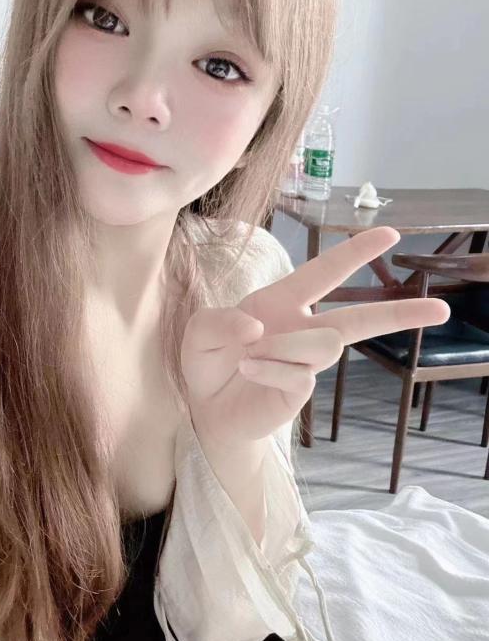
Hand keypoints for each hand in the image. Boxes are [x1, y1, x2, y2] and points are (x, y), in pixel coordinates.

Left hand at [181, 226, 450, 447]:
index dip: (354, 252)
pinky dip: (267, 369)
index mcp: (282, 301)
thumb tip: (257, 328)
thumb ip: (219, 321)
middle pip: (360, 318)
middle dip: (400, 311)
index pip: (324, 272)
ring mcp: (305, 362)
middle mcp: (302, 328)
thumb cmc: (208, 360)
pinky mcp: (301, 390)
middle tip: (440, 309)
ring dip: (284, 346)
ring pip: (323, 344)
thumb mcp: (200, 331)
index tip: (391, 234)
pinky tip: (248, 372)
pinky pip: (298, 374)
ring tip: (249, 357)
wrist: (206, 407)